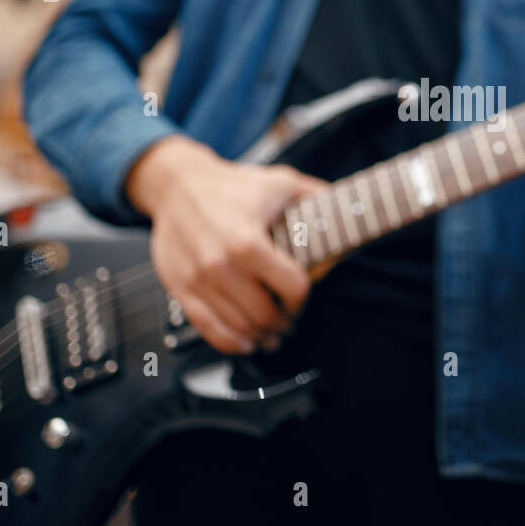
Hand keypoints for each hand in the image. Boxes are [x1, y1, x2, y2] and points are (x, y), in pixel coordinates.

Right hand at [125, 135, 327, 354]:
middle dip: (284, 321)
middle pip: (265, 316)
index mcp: (248, 242)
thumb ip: (317, 197)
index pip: (292, 289)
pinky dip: (230, 342)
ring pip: (239, 329)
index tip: (302, 296)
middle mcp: (221, 266)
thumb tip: (347, 210)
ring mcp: (199, 280)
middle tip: (289, 319)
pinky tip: (245, 341)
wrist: (177, 185)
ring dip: (261, 336)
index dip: (303, 298)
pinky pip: (208, 329)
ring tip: (271, 332)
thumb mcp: (280, 183)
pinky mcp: (180, 289)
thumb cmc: (231, 186)